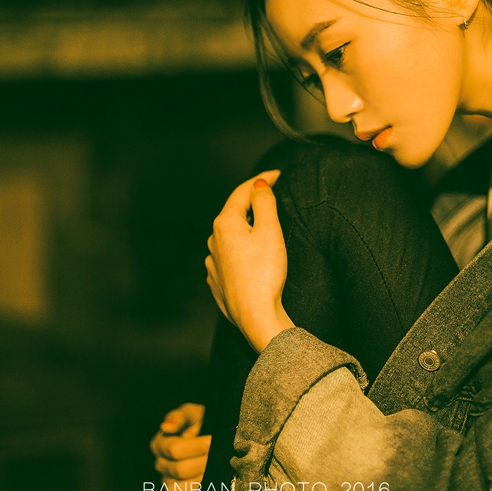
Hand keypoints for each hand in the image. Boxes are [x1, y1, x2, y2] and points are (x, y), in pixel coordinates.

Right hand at [150, 403, 210, 490]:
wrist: (212, 436)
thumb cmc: (200, 422)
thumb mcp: (192, 413)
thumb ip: (179, 417)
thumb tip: (166, 426)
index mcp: (160, 444)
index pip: (174, 450)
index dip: (195, 446)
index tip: (212, 440)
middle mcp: (161, 465)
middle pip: (179, 470)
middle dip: (202, 462)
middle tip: (218, 455)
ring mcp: (168, 483)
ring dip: (198, 482)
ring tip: (214, 471)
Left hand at [205, 170, 293, 352]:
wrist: (256, 316)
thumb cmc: (265, 274)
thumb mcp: (270, 231)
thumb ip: (264, 203)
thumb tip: (258, 185)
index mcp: (225, 224)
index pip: (242, 192)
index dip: (261, 180)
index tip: (277, 174)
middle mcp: (213, 241)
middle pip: (234, 213)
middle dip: (251, 203)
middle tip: (270, 195)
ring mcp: (213, 263)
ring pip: (229, 237)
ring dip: (244, 228)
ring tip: (261, 227)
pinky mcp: (218, 283)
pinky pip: (228, 258)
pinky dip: (240, 251)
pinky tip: (250, 256)